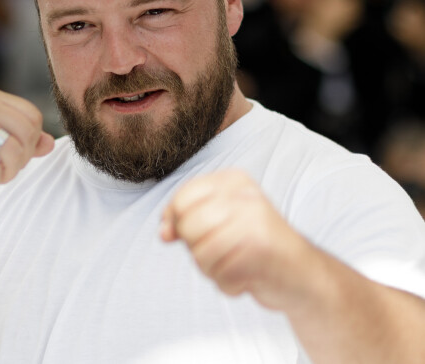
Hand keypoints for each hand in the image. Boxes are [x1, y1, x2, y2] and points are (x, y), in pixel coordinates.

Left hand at [161, 170, 315, 311]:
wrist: (303, 275)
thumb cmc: (253, 246)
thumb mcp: (218, 222)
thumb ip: (186, 220)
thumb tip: (164, 231)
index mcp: (233, 180)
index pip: (183, 197)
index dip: (175, 220)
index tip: (188, 235)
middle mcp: (244, 195)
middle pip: (188, 224)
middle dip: (195, 248)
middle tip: (220, 252)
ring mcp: (255, 220)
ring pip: (200, 252)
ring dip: (212, 270)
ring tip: (234, 265)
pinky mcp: (262, 249)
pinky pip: (220, 275)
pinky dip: (228, 285)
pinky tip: (247, 278)